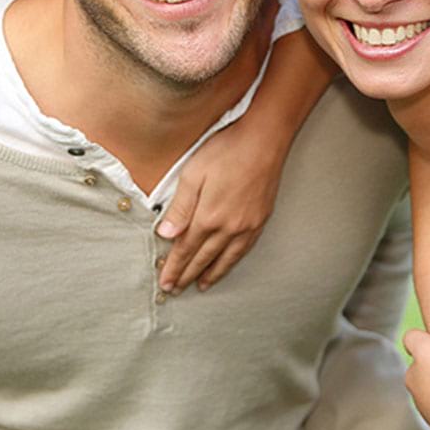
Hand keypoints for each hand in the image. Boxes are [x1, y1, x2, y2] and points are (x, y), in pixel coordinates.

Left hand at [156, 135, 282, 293]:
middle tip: (176, 289)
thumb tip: (165, 234)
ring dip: (211, 274)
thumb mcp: (193, 174)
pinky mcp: (260, 219)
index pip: (186, 249)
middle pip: (204, 258)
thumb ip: (180, 207)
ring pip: (226, 258)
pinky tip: (227, 264)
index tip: (165, 281)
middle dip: (187, 275)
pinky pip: (244, 249)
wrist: (264, 140)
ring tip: (201, 285)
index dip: (174, 267)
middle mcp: (229, 227)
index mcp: (208, 216)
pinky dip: (232, 261)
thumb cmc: (227, 151)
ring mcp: (247, 225)